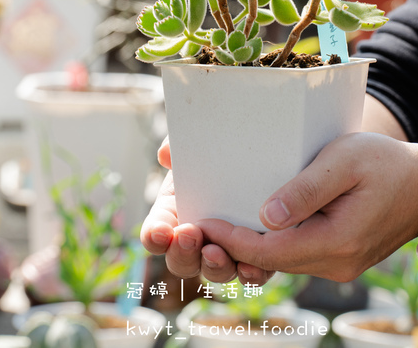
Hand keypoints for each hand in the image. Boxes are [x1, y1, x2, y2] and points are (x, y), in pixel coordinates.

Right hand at [140, 137, 274, 283]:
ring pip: (215, 271)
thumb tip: (166, 155)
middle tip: (190, 235)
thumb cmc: (219, 151)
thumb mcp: (198, 143)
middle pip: (181, 261)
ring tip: (217, 250)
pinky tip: (252, 266)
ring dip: (213, 265)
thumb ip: (180, 144)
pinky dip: (250, 274)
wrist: (262, 156)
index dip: (154, 236)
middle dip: (182, 253)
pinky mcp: (256, 256)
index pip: (156, 235)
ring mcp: (225, 250)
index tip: (161, 231)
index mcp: (174, 214)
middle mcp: (197, 239)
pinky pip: (251, 274)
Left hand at [197, 133, 417, 281]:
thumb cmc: (387, 163)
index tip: (200, 219)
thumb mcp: (345, 160)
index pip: (268, 250)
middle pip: (269, 260)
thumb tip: (265, 214)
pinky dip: (271, 242)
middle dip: (230, 245)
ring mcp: (338, 265)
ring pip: (281, 260)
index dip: (230, 238)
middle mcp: (335, 263)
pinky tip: (250, 223)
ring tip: (214, 222)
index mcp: (336, 241)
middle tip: (193, 223)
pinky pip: (296, 255)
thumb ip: (306, 188)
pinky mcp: (338, 259)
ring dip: (248, 245)